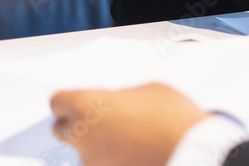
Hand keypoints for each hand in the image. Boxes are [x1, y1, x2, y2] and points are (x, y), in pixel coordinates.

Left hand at [50, 83, 207, 165]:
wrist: (189, 152)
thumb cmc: (172, 118)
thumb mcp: (150, 90)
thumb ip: (123, 96)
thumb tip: (117, 103)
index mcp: (88, 106)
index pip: (58, 101)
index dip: (70, 100)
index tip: (80, 100)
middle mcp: (82, 136)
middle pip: (62, 129)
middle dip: (78, 124)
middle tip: (102, 120)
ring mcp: (91, 161)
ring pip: (84, 150)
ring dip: (99, 144)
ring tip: (128, 139)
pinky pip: (102, 163)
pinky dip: (112, 158)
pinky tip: (133, 153)